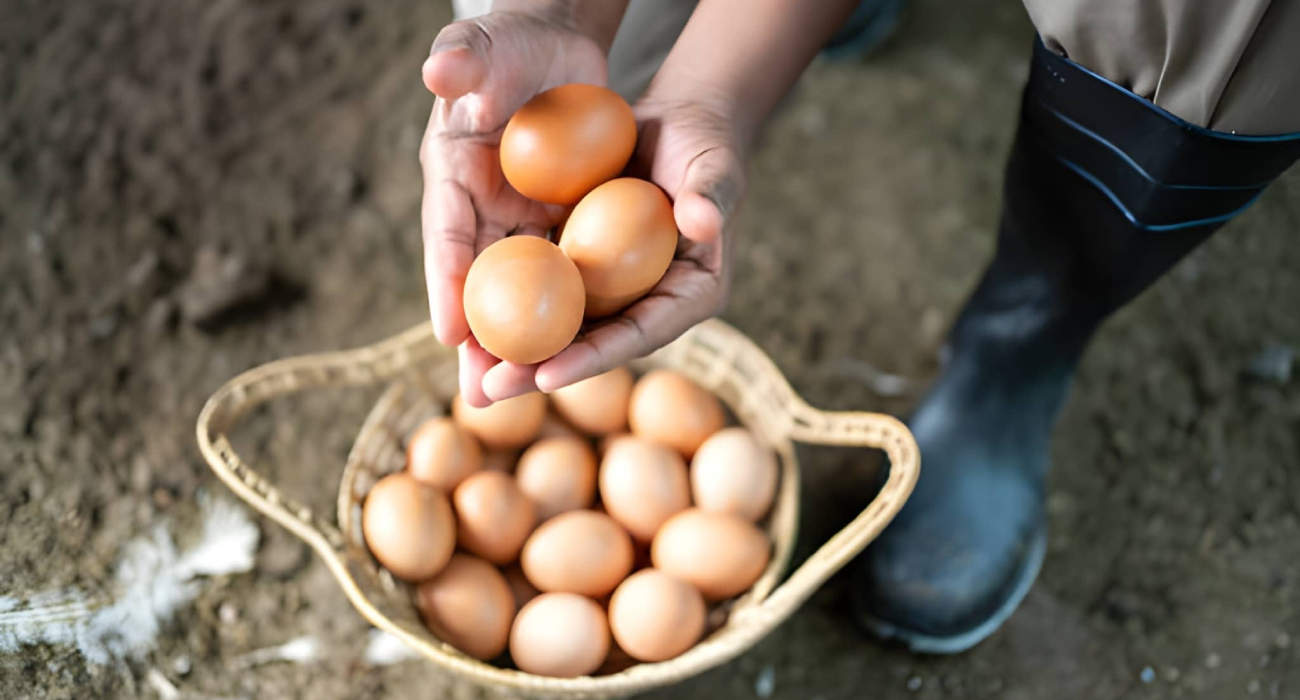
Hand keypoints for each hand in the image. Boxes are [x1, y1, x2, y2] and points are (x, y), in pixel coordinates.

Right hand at [420, 8, 607, 406]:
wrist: (552, 45)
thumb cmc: (513, 40)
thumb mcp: (487, 42)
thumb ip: (463, 56)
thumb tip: (441, 72)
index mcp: (451, 173)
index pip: (446, 232)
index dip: (446, 280)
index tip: (450, 330)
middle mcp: (478, 207)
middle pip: (477, 283)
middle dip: (475, 342)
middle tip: (479, 395)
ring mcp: (516, 219)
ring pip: (516, 294)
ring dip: (515, 344)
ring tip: (511, 398)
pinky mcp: (553, 223)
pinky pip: (557, 276)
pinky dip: (560, 315)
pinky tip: (571, 356)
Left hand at [479, 92, 746, 401]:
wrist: (679, 121)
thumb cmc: (705, 141)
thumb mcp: (712, 166)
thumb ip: (710, 195)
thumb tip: (705, 222)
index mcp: (693, 294)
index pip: (641, 334)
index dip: (595, 358)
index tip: (547, 375)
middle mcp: (655, 302)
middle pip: (596, 345)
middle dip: (541, 371)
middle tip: (491, 389)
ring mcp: (620, 289)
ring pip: (567, 326)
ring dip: (519, 349)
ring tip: (471, 371)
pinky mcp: (590, 267)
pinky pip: (549, 289)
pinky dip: (514, 303)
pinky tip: (470, 318)